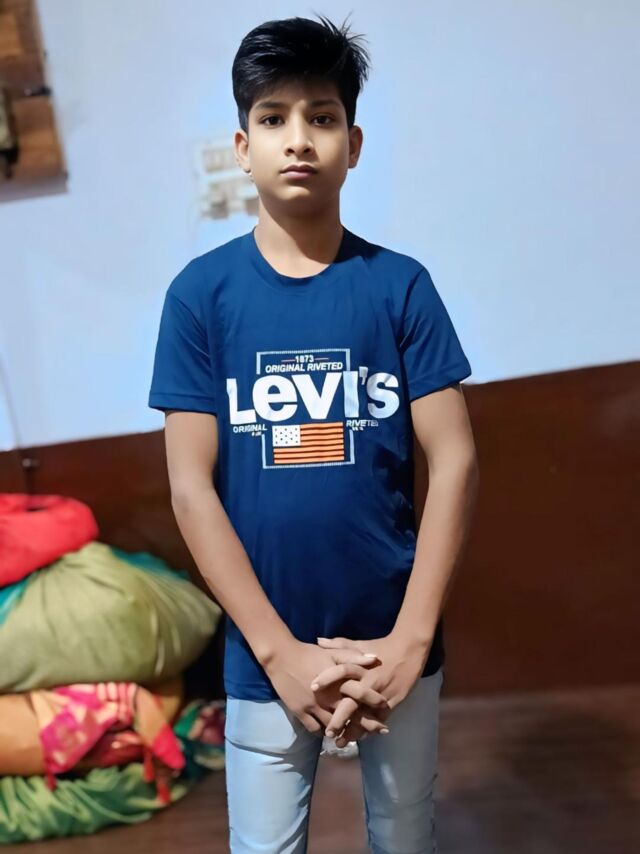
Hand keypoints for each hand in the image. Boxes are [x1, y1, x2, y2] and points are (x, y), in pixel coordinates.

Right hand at [262, 637, 391, 735]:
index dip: (374, 703)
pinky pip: (314, 729)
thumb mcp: (333, 653)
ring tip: (358, 736)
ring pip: (332, 726)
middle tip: (380, 731)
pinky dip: (323, 732)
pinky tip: (330, 733)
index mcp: (337, 682)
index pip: (360, 695)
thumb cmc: (309, 653)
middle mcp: (327, 698)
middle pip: (350, 716)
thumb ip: (354, 656)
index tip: (386, 708)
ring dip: (345, 732)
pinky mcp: (300, 713)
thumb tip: (375, 659)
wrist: (281, 657)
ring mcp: (313, 707)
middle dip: (366, 725)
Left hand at [313, 633, 429, 745]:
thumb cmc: (382, 647)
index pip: (341, 671)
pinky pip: (379, 718)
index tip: (312, 688)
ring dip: (353, 730)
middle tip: (328, 732)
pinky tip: (360, 738)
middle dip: (339, 719)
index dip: (326, 678)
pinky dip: (369, 728)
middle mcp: (369, 682)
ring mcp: (380, 694)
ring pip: (365, 716)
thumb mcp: (360, 644)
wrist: (409, 650)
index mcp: (360, 666)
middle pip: (352, 702)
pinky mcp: (392, 701)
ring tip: (341, 742)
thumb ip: (339, 644)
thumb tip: (318, 641)